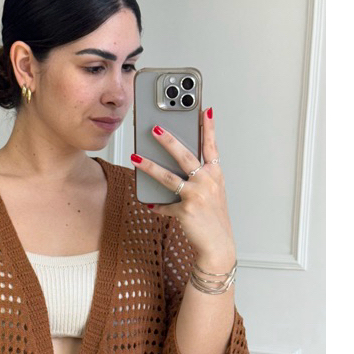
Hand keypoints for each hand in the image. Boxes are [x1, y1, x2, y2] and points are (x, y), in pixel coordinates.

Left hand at [131, 107, 235, 267]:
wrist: (218, 244)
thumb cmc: (213, 217)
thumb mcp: (212, 193)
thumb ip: (198, 178)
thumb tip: (175, 168)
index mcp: (215, 174)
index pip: (211, 146)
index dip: (207, 127)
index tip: (203, 109)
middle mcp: (207, 181)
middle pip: (185, 155)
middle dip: (169, 140)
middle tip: (155, 128)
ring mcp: (197, 195)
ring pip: (169, 177)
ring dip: (149, 166)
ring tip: (135, 157)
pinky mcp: (186, 210)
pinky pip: (165, 205)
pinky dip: (158, 206)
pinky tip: (150, 204)